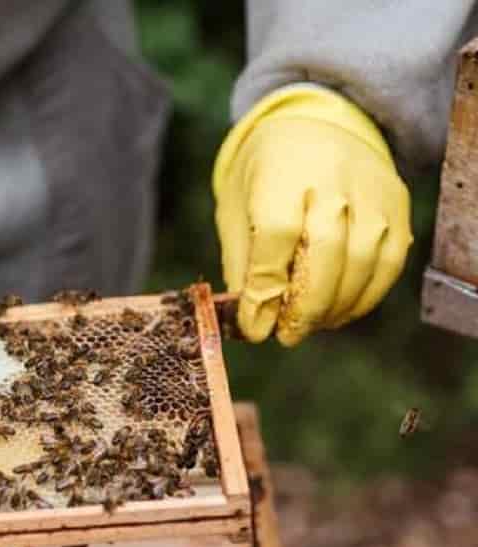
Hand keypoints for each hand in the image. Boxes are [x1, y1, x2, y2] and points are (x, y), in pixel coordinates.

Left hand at [214, 86, 412, 345]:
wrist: (316, 125)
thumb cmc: (265, 176)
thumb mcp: (236, 208)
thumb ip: (243, 262)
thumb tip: (251, 319)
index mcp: (281, 175)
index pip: (276, 235)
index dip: (267, 288)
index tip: (256, 327)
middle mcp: (331, 180)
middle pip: (325, 252)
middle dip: (304, 306)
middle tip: (287, 335)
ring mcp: (371, 191)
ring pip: (363, 261)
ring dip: (336, 306)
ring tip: (311, 325)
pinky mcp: (397, 203)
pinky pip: (390, 261)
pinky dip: (366, 296)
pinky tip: (340, 311)